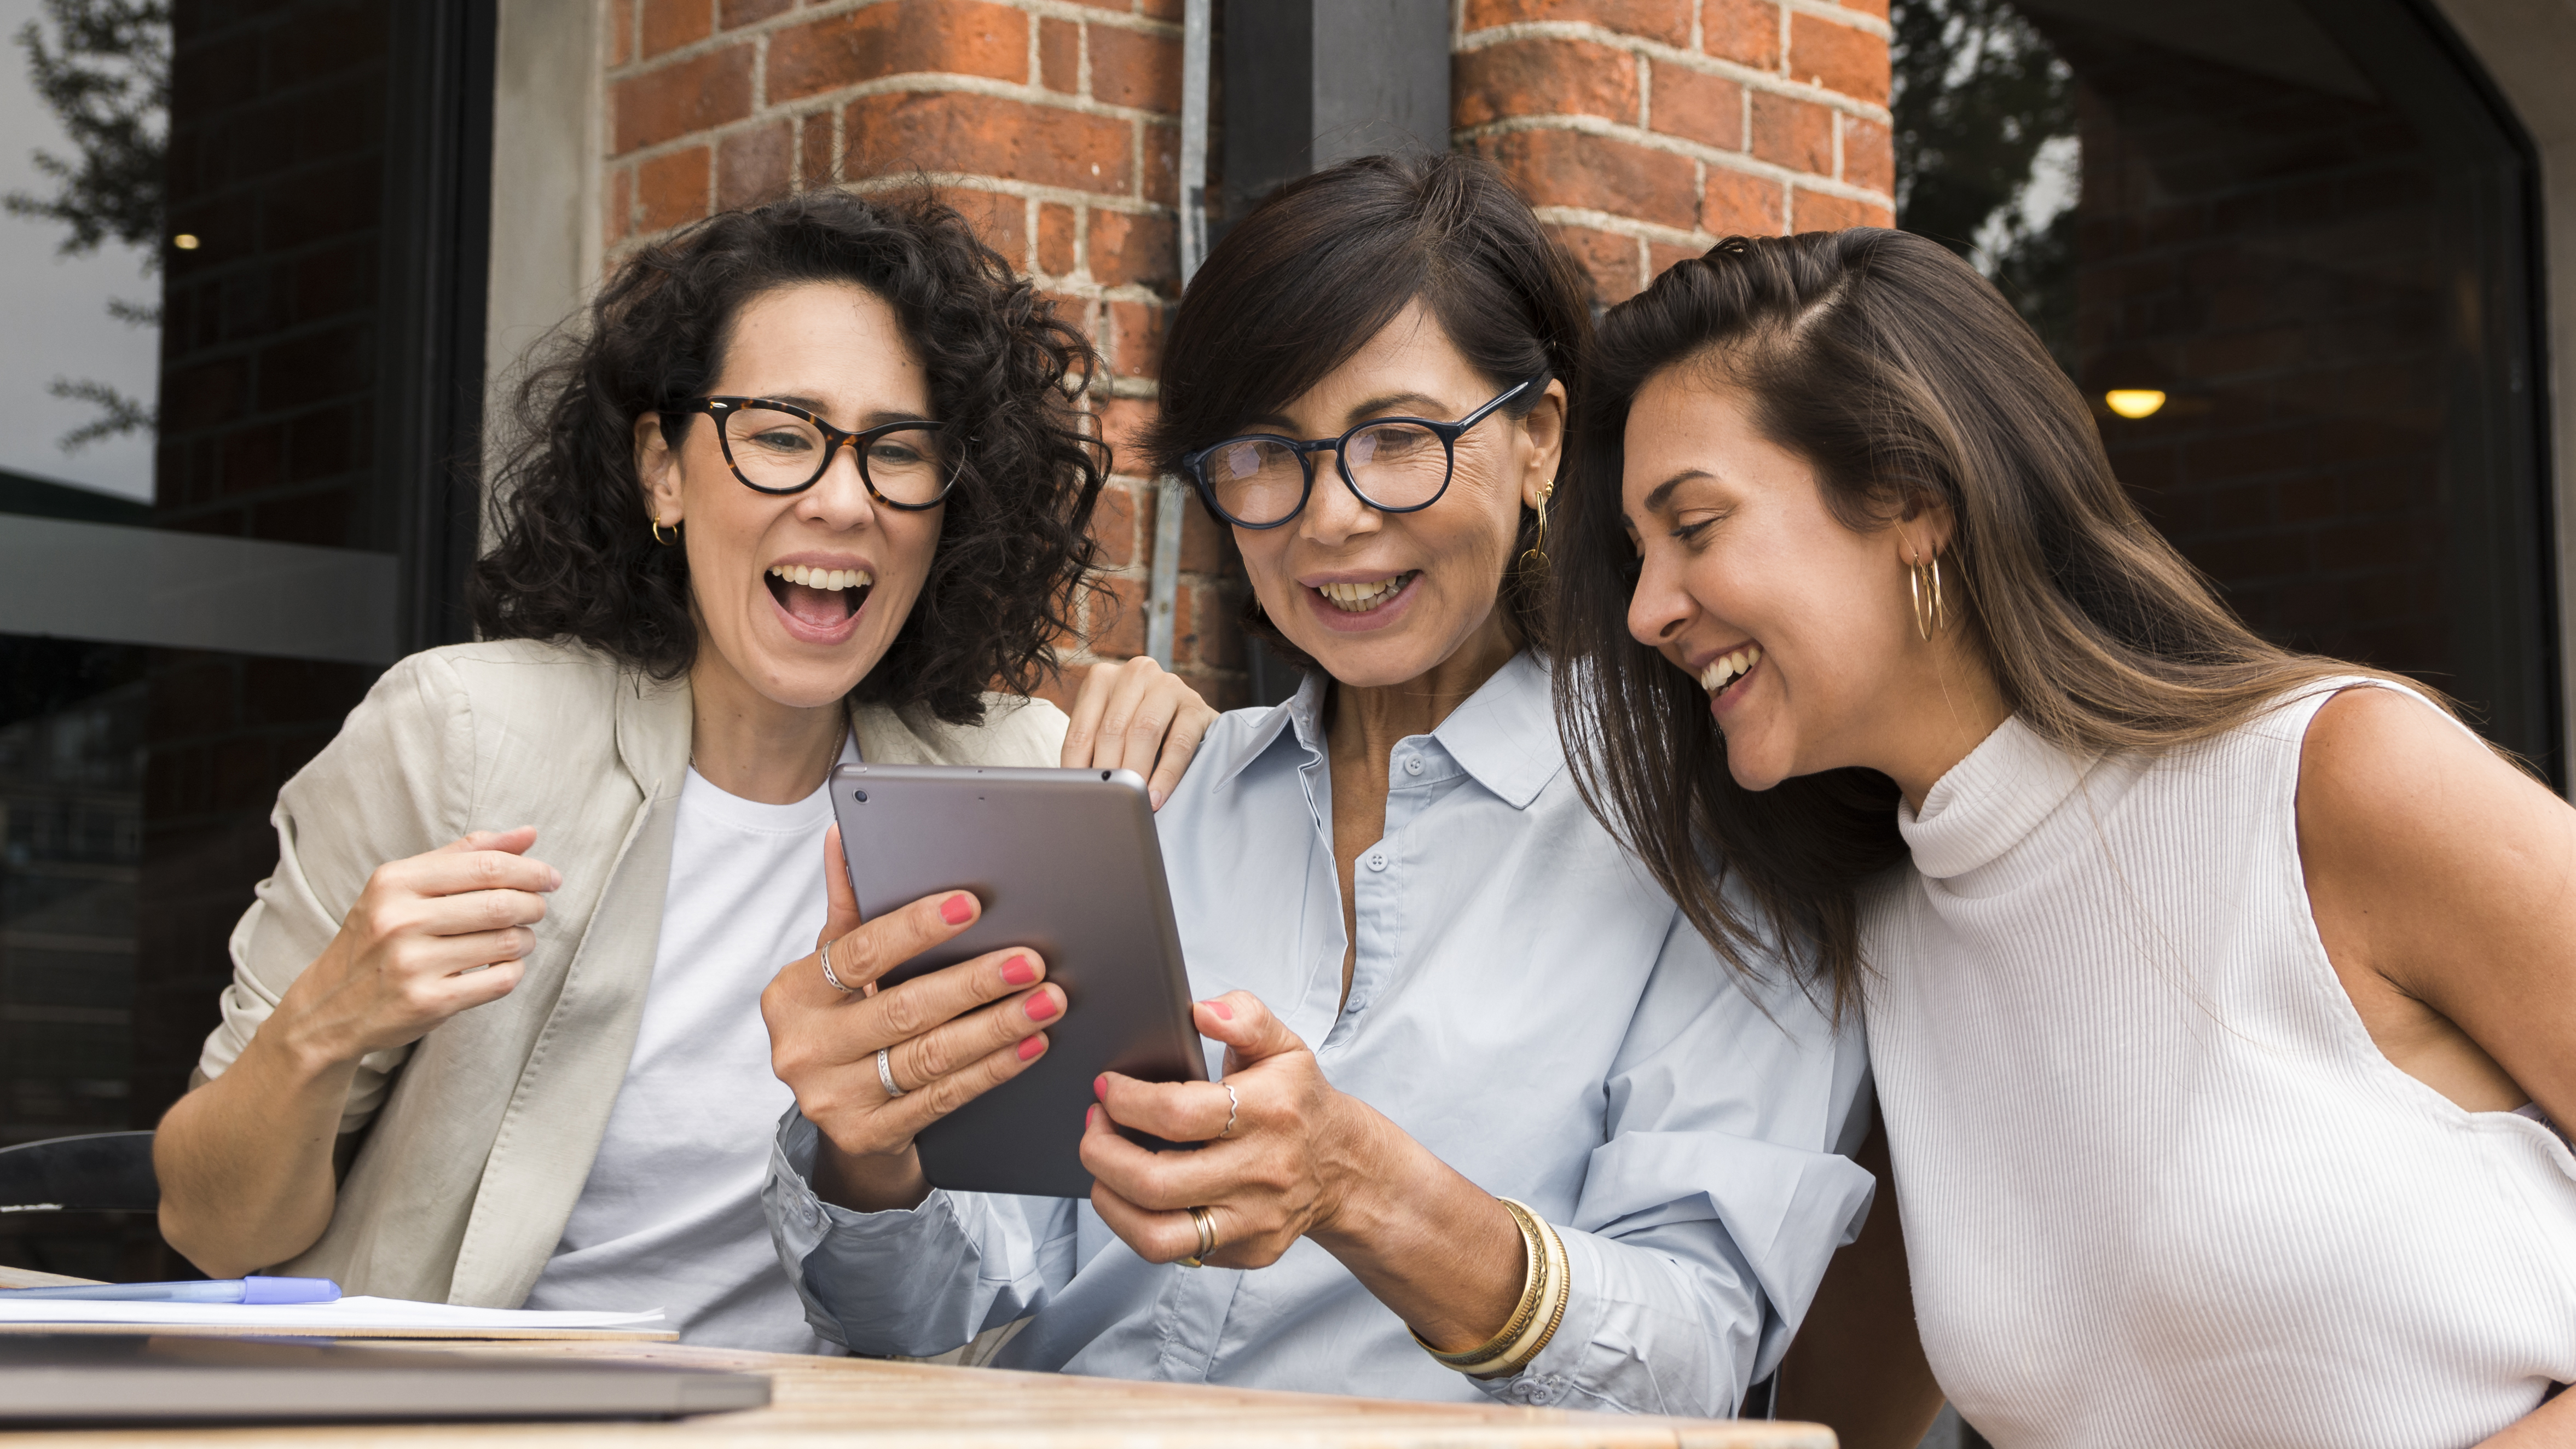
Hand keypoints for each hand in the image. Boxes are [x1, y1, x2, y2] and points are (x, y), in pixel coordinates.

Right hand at [271, 827, 560, 1068]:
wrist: (328, 1007)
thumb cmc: (378, 937)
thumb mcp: (404, 886)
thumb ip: (464, 855)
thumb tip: (527, 834)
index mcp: (394, 882)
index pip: (485, 866)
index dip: (530, 870)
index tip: (550, 878)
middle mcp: (399, 920)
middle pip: (501, 904)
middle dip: (533, 905)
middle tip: (537, 909)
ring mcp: (412, 964)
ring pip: (507, 943)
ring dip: (526, 939)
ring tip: (518, 939)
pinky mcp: (429, 1002)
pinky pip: (500, 980)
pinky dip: (513, 971)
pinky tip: (502, 966)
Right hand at [761, 824, 1063, 1210]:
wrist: (842, 1121)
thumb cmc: (844, 1023)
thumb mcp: (834, 971)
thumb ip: (847, 909)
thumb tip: (842, 834)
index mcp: (792, 994)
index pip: (860, 953)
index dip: (915, 928)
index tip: (971, 904)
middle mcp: (804, 1049)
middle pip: (904, 1008)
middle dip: (975, 982)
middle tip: (1032, 960)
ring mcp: (833, 1099)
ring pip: (930, 1055)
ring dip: (997, 1026)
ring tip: (1047, 1000)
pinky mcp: (869, 1136)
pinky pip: (943, 1097)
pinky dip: (992, 1069)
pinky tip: (1030, 1045)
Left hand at [1061, 656, 1218, 809]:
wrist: (1188, 720)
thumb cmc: (1141, 732)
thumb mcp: (1112, 731)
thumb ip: (1094, 750)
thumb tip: (1079, 789)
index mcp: (1102, 679)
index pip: (1082, 730)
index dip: (1077, 767)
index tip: (1077, 797)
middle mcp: (1134, 674)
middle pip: (1112, 729)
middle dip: (1107, 771)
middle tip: (1104, 804)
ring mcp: (1168, 685)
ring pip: (1144, 731)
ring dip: (1135, 772)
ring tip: (1130, 801)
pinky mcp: (1196, 706)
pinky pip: (1179, 744)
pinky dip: (1166, 775)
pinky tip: (1156, 797)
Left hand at [1083, 990, 1377, 1268]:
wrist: (1344, 1166)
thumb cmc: (1299, 1102)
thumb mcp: (1283, 1046)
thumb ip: (1244, 1017)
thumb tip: (1203, 1012)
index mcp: (1268, 1111)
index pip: (1176, 1114)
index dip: (1125, 1102)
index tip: (1106, 1089)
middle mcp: (1262, 1171)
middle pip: (1154, 1182)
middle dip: (1101, 1153)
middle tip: (1094, 1128)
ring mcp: (1254, 1219)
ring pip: (1155, 1235)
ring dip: (1109, 1201)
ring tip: (1102, 1169)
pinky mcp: (1247, 1251)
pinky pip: (1174, 1251)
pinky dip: (1138, 1223)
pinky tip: (1133, 1194)